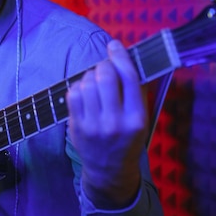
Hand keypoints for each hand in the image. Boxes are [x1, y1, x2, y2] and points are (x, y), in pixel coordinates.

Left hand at [66, 40, 147, 208]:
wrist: (109, 170)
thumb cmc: (128, 139)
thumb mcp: (142, 119)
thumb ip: (137, 91)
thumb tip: (127, 57)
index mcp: (137, 118)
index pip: (129, 78)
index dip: (120, 56)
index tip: (114, 45)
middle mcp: (115, 122)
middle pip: (105, 77)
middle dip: (104, 65)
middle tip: (105, 66)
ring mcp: (93, 125)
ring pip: (87, 83)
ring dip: (90, 75)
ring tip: (95, 80)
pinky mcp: (76, 126)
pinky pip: (73, 94)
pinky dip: (78, 86)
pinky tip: (85, 91)